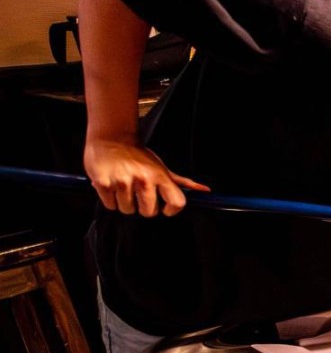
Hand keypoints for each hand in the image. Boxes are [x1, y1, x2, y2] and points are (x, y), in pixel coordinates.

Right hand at [83, 138, 209, 216]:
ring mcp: (123, 182)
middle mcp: (144, 180)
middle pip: (148, 213)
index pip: (177, 203)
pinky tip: (112, 185)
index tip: (163, 208)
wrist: (111, 139)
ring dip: (124, 202)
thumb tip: (205, 190)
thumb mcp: (162, 167)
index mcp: (160, 176)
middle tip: (138, 194)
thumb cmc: (138, 156)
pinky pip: (110, 205)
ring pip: (127, 210)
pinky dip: (110, 199)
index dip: (171, 210)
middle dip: (143, 207)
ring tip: (124, 186)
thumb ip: (182, 182)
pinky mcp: (103, 184)